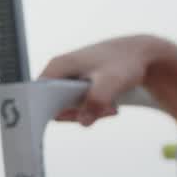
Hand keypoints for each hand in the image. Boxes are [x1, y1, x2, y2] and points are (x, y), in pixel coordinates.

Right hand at [38, 34, 175, 125]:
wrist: (139, 54)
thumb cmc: (124, 62)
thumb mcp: (111, 82)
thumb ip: (96, 101)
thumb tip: (83, 121)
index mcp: (57, 67)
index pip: (37, 96)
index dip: (45, 111)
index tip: (70, 117)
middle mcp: (58, 73)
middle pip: (53, 106)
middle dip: (77, 114)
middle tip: (100, 111)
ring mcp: (67, 80)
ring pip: (68, 108)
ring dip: (89, 113)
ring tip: (109, 107)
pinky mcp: (77, 87)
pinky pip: (78, 107)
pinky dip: (94, 110)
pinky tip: (110, 105)